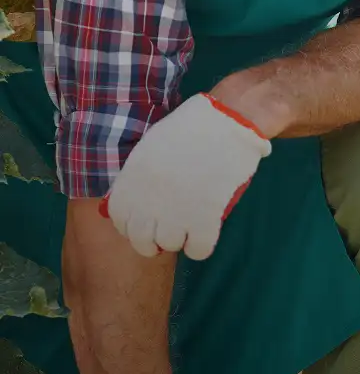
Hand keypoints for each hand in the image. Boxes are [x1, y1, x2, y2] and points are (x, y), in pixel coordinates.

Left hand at [102, 93, 270, 259]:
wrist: (226, 122)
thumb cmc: (191, 127)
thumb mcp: (151, 147)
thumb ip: (140, 175)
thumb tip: (140, 198)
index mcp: (132, 179)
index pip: (119, 219)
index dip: (131, 226)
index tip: (145, 223)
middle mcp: (147, 200)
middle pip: (141, 241)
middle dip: (152, 242)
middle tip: (168, 232)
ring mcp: (175, 213)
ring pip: (169, 246)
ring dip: (179, 240)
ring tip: (190, 226)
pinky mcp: (204, 220)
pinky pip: (197, 250)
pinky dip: (200, 247)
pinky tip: (205, 234)